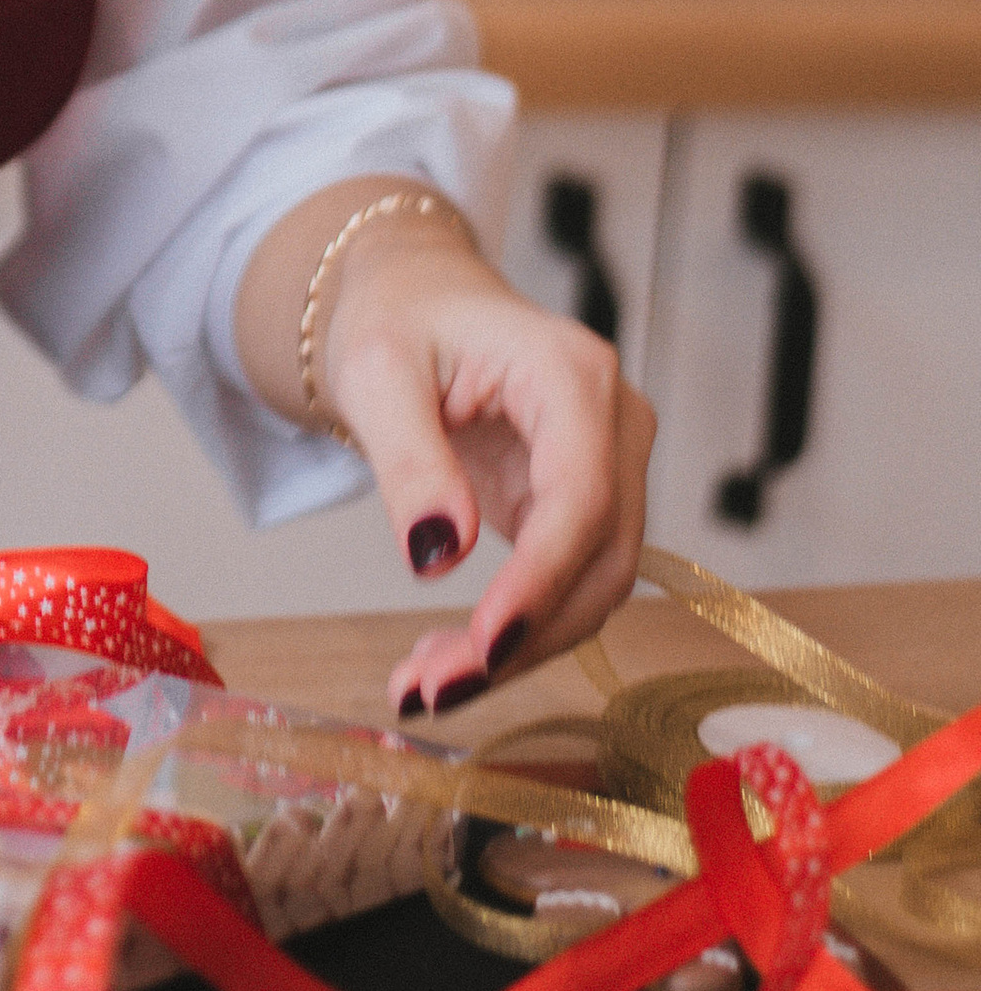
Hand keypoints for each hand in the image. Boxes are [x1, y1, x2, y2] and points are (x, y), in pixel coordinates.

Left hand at [315, 216, 653, 718]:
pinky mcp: (589, 505)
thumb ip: (410, 461)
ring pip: (593, 587)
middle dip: (522, 638)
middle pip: (600, 557)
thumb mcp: (376, 374)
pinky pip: (568, 584)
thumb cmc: (395, 320)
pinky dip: (514, 632)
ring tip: (422, 685)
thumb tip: (437, 558)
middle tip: (429, 691)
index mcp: (571, 372)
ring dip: (517, 651)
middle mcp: (614, 421)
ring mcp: (611, 465)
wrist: (415, 300)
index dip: (539, 581)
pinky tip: (449, 663)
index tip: (483, 647)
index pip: (581, 497)